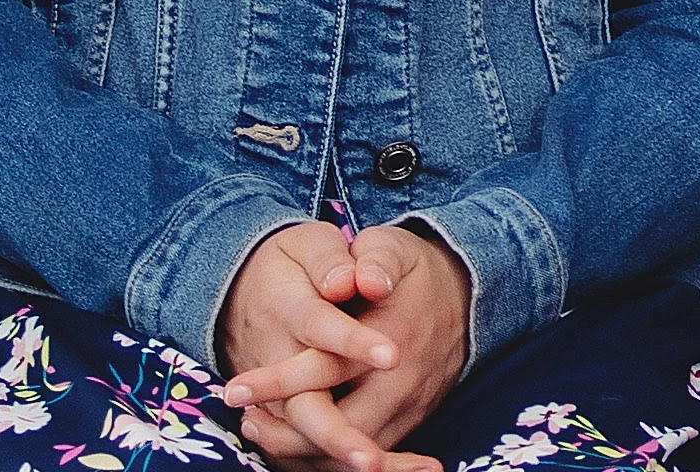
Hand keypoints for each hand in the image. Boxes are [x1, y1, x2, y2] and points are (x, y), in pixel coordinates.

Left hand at [219, 217, 465, 471]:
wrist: (465, 298)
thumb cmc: (414, 272)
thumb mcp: (395, 247)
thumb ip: (376, 258)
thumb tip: (364, 279)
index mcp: (393, 336)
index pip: (327, 368)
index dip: (279, 380)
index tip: (234, 387)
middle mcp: (400, 383)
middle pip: (335, 425)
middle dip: (283, 432)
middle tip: (243, 419)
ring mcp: (406, 409)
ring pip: (346, 453)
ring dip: (299, 448)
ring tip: (257, 427)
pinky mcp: (406, 424)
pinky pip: (361, 453)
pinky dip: (323, 453)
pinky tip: (291, 437)